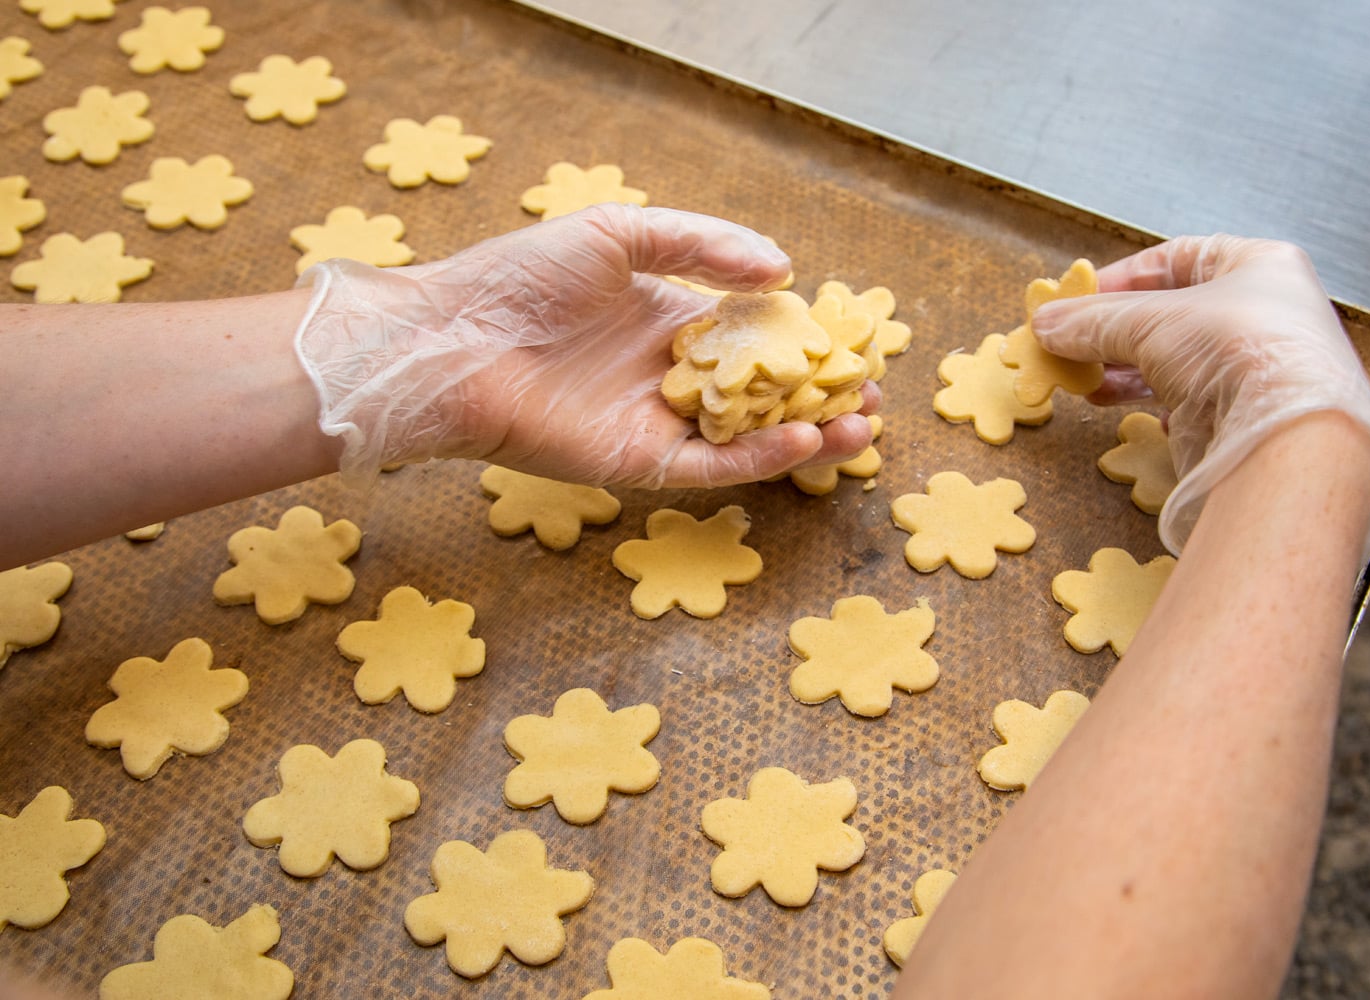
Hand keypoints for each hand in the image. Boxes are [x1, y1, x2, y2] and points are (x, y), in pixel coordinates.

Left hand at [294, 205, 875, 488]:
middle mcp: (668, 376)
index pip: (753, 336)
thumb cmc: (521, 278)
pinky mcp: (638, 462)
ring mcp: (656, 422)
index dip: (804, 341)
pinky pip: (713, 466)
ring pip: (748, 437)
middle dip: (819, 396)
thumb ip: (702, 246)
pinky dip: (761, 458)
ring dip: (807, 434)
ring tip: (859, 425)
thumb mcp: (619, 234)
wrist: (452, 340)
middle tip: (872, 395)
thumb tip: (783, 267)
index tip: (852, 341)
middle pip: (761, 394)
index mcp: (667, 321)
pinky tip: (804, 439)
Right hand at [1030, 235, 1369, 559]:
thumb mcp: (1150, 321)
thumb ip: (1093, 321)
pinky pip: (1188, 400)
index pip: (1178, 258)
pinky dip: (1151, 403)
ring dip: (1122, 368)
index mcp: (1259, 266)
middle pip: (1172, 312)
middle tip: (1068, 343)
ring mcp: (1255, 366)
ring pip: (1174, 359)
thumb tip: (1045, 324)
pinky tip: (1121, 407)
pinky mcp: (1244, 414)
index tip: (1077, 297)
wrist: (1282, 434)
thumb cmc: (1235, 349)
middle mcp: (1264, 313)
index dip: (1123, 276)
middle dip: (1114, 330)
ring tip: (1082, 379)